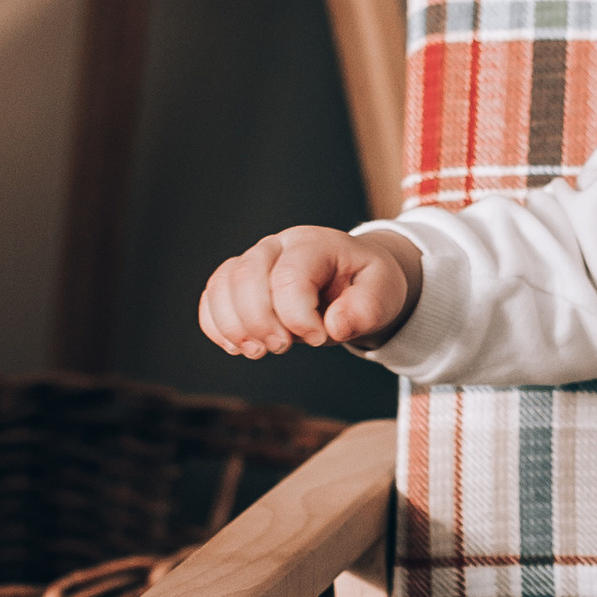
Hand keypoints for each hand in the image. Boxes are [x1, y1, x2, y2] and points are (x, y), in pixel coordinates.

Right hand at [197, 225, 420, 359]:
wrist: (355, 278)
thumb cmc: (368, 283)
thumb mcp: (384, 292)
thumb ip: (367, 308)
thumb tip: (335, 326)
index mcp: (314, 244)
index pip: (289, 275)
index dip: (298, 316)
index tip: (321, 338)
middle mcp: (277, 246)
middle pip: (247, 277)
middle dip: (261, 321)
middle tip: (284, 347)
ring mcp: (254, 261)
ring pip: (223, 285)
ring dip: (235, 326)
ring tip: (259, 352)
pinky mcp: (239, 282)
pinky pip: (212, 297)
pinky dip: (216, 325)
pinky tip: (236, 347)